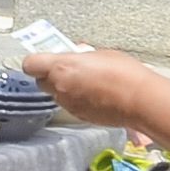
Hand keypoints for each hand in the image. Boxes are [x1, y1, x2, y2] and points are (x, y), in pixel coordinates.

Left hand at [20, 47, 148, 124]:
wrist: (139, 100)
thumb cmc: (124, 73)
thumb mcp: (101, 54)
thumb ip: (82, 56)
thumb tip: (78, 55)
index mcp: (62, 67)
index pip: (30, 65)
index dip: (36, 62)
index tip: (45, 58)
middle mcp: (60, 88)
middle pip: (41, 82)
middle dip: (51, 76)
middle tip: (68, 69)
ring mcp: (69, 104)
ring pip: (56, 95)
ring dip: (64, 88)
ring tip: (86, 82)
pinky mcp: (80, 116)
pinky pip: (70, 105)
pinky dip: (76, 100)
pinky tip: (94, 95)